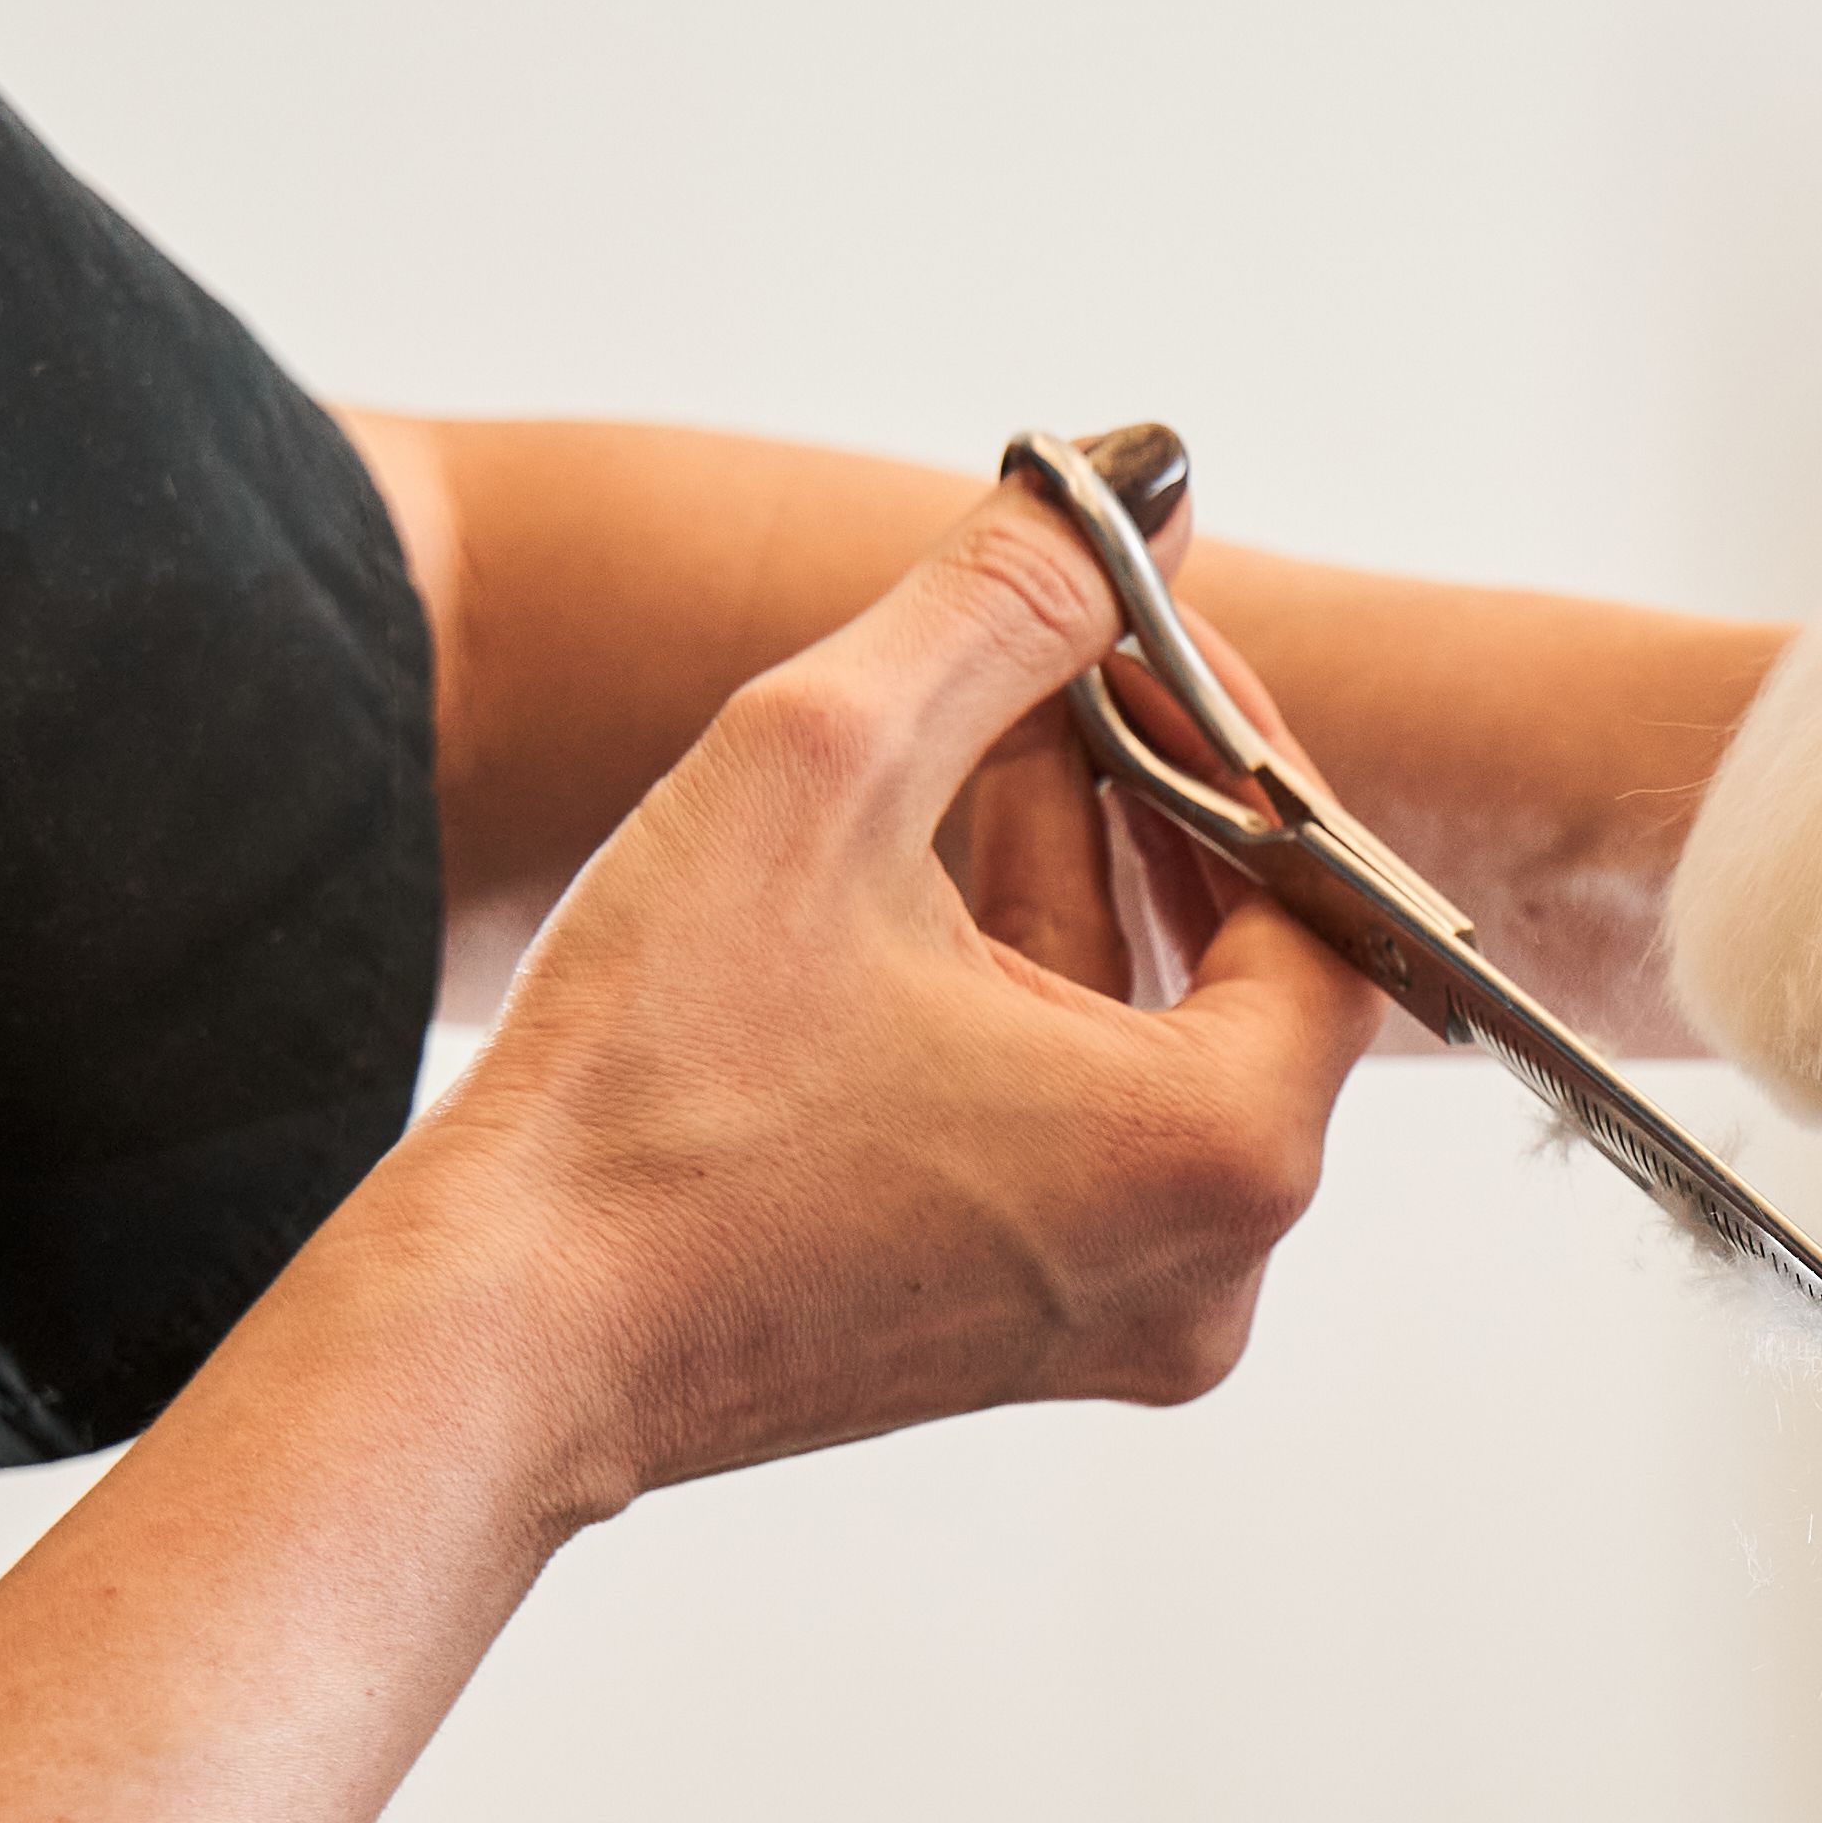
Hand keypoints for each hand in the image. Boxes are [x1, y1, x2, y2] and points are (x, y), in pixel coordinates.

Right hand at [319, 474, 1390, 1533]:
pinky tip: (920, 893)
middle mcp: (1220, 1269)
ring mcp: (1135, 1324)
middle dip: (1160, 802)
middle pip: (1252, 974)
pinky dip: (1033, 1004)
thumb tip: (1137, 483)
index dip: (1234, 743)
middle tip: (1058, 667)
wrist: (499, 1336)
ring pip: (1160, 1046)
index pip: (1322, 896)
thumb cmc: (651, 1081)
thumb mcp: (828, 764)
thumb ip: (1003, 606)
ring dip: (1083, 885)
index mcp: (1225, 1152)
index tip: (1132, 634)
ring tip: (978, 745)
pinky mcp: (1039, 1339)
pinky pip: (1090, 1132)